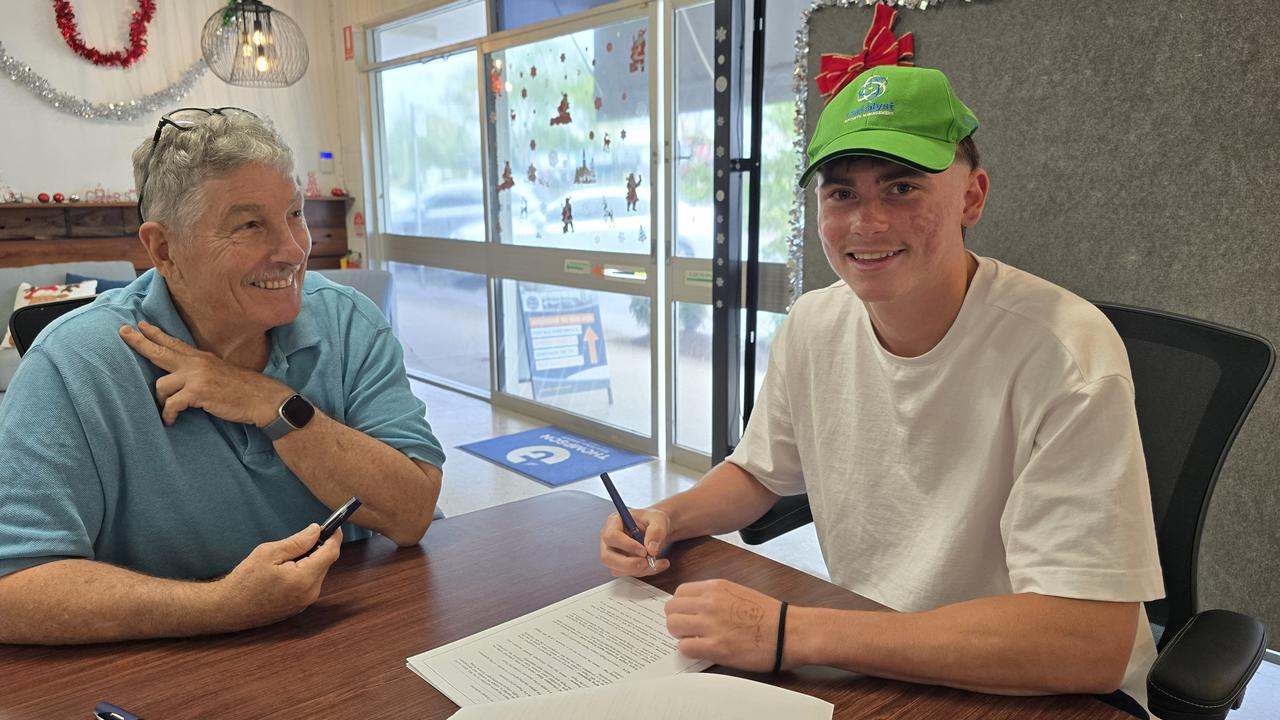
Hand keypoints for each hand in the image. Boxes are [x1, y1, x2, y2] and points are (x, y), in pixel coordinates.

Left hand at [120, 321, 292, 426]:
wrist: (261, 398)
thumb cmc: (242, 389)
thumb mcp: (219, 372)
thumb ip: (200, 370)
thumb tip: (184, 376)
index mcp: (201, 358)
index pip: (173, 342)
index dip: (155, 333)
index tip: (140, 325)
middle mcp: (196, 363)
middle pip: (160, 351)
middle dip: (139, 342)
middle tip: (123, 332)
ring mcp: (196, 376)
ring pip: (161, 385)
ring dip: (161, 400)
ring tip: (167, 410)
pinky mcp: (198, 392)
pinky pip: (171, 405)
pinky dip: (168, 415)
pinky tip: (171, 421)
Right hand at [214, 523, 341, 631]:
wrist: (228, 609)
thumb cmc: (245, 580)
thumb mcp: (268, 553)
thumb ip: (297, 542)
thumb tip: (317, 530)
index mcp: (304, 578)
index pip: (331, 553)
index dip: (334, 537)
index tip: (335, 525)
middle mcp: (309, 593)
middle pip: (325, 563)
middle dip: (319, 548)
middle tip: (304, 537)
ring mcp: (305, 602)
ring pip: (318, 573)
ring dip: (310, 561)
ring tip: (287, 557)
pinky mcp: (299, 607)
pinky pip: (309, 583)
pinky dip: (304, 572)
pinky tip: (285, 570)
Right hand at [599, 507, 670, 576]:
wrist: (656, 529)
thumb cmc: (652, 520)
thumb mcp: (659, 519)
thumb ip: (656, 531)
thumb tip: (651, 549)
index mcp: (614, 522)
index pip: (611, 536)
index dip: (626, 546)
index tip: (644, 551)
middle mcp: (609, 539)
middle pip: (607, 557)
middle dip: (628, 564)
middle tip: (647, 562)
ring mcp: (612, 553)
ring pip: (617, 569)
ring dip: (639, 569)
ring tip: (656, 561)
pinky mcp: (619, 564)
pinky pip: (627, 573)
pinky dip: (644, 572)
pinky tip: (657, 564)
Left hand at [665, 579, 784, 671]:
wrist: (788, 632)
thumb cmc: (769, 615)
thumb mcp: (738, 593)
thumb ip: (715, 597)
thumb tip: (696, 608)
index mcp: (716, 588)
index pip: (680, 592)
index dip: (681, 606)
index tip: (687, 615)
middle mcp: (710, 602)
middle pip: (671, 608)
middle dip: (677, 620)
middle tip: (688, 630)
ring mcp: (711, 625)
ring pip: (673, 626)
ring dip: (680, 635)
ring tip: (694, 640)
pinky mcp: (716, 647)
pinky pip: (684, 647)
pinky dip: (689, 651)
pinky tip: (702, 651)